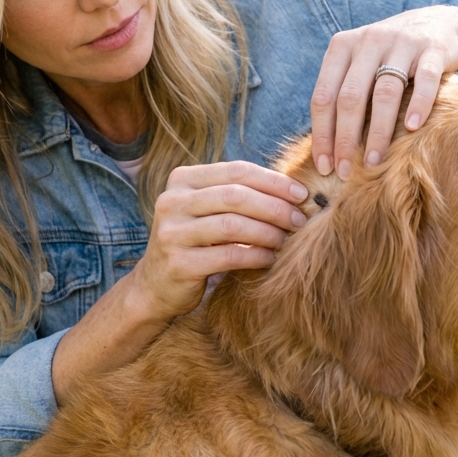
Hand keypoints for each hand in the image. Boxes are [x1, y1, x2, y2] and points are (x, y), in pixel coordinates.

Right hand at [130, 161, 308, 320]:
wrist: (156, 285)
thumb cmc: (195, 242)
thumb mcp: (207, 210)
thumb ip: (237, 195)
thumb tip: (294, 190)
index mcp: (182, 180)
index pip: (236, 171)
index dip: (273, 181)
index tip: (301, 194)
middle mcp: (172, 201)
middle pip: (236, 196)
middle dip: (274, 207)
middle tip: (299, 220)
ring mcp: (172, 232)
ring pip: (233, 225)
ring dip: (268, 232)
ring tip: (286, 240)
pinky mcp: (179, 263)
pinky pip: (229, 256)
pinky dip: (256, 256)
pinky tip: (270, 258)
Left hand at [310, 5, 457, 178]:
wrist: (439, 25)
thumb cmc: (389, 58)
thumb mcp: (359, 65)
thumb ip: (341, 94)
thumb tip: (323, 149)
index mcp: (342, 47)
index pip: (324, 96)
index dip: (322, 134)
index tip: (324, 166)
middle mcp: (368, 41)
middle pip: (350, 97)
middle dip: (346, 139)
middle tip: (345, 172)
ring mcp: (401, 43)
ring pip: (385, 92)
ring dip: (378, 132)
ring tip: (375, 162)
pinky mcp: (432, 49)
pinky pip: (424, 80)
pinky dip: (418, 105)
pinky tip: (412, 129)